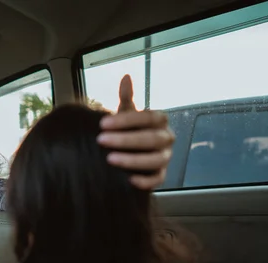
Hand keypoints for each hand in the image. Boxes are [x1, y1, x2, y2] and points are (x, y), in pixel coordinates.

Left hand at [97, 74, 174, 189]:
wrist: (129, 154)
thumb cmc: (128, 131)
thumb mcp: (126, 113)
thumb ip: (127, 98)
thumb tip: (126, 76)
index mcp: (160, 121)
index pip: (147, 118)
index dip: (126, 120)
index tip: (102, 123)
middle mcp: (166, 138)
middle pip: (151, 139)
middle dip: (125, 140)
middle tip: (101, 140)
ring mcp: (165, 157)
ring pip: (155, 160)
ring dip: (133, 160)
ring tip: (109, 160)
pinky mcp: (161, 175)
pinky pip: (158, 179)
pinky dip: (146, 181)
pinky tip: (129, 180)